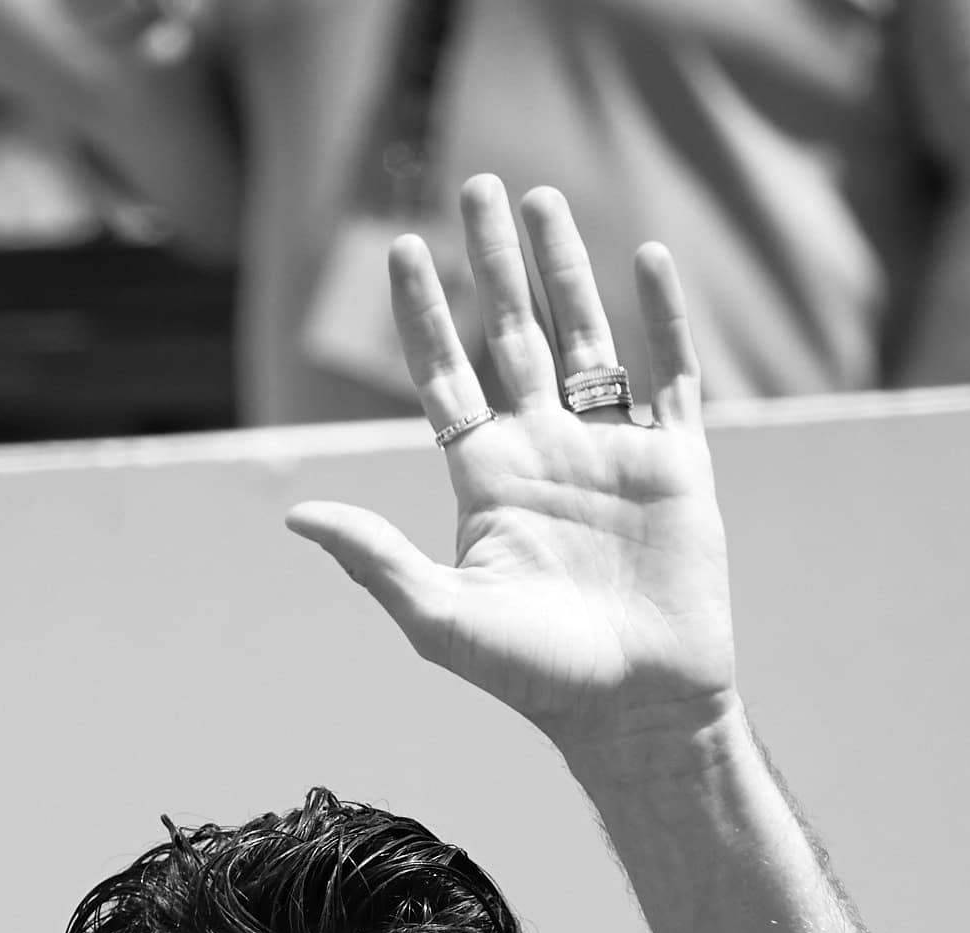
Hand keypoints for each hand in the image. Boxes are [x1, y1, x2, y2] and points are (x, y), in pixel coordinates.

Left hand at [288, 177, 737, 761]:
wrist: (637, 711)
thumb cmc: (535, 677)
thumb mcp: (439, 617)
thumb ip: (373, 559)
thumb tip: (292, 514)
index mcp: (486, 479)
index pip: (446, 374)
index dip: (424, 313)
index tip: (401, 246)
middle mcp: (545, 453)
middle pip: (512, 334)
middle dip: (492, 262)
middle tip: (476, 185)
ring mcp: (612, 455)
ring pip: (587, 338)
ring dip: (566, 269)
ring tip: (543, 198)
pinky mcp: (678, 466)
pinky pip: (670, 376)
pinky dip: (663, 318)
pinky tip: (646, 258)